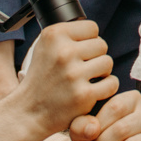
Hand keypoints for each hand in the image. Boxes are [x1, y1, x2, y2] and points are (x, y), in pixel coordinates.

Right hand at [13, 19, 115, 136]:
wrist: (29, 112)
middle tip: (82, 68)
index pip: (92, 28)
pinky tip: (93, 91)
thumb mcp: (45, 47)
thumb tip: (94, 30)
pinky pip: (112, 83)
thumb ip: (67, 35)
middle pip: (102, 45)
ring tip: (86, 79)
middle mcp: (63, 52)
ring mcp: (73, 74)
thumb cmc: (41, 78)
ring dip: (101, 72)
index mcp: (53, 35)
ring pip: (108, 62)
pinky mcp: (83, 95)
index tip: (79, 52)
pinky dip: (106, 88)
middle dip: (95, 56)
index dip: (89, 40)